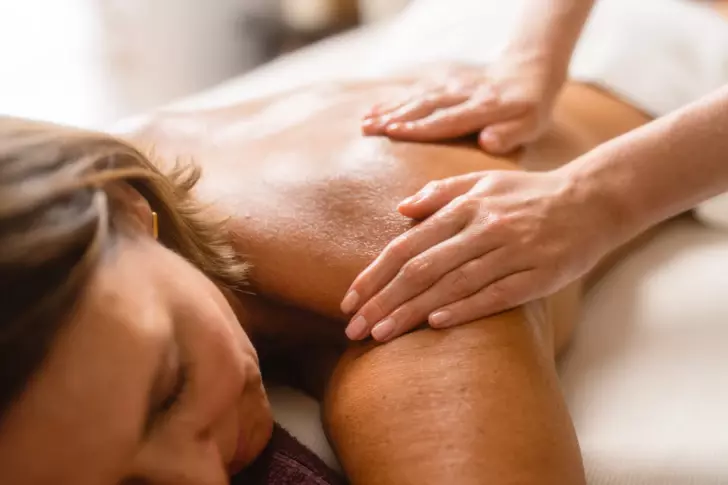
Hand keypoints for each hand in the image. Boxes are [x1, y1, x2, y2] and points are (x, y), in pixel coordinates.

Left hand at [341, 169, 618, 341]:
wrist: (591, 201)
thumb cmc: (529, 194)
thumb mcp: (485, 181)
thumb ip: (441, 193)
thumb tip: (401, 209)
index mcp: (466, 207)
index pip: (407, 245)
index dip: (375, 273)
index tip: (350, 299)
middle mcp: (484, 229)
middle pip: (421, 269)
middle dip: (382, 300)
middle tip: (353, 328)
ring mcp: (511, 253)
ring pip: (451, 285)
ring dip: (411, 312)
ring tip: (380, 334)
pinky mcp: (537, 276)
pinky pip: (494, 296)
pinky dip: (463, 309)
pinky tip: (434, 324)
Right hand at [361, 61, 564, 154]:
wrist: (526, 76)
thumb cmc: (527, 112)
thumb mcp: (529, 126)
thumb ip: (510, 135)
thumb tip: (489, 141)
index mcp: (484, 108)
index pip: (447, 119)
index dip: (420, 126)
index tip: (394, 131)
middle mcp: (464, 93)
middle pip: (425, 105)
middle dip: (394, 116)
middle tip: (368, 129)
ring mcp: (451, 86)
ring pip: (416, 97)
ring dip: (388, 109)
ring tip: (364, 123)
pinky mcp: (443, 83)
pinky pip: (415, 91)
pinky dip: (393, 100)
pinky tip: (372, 110)